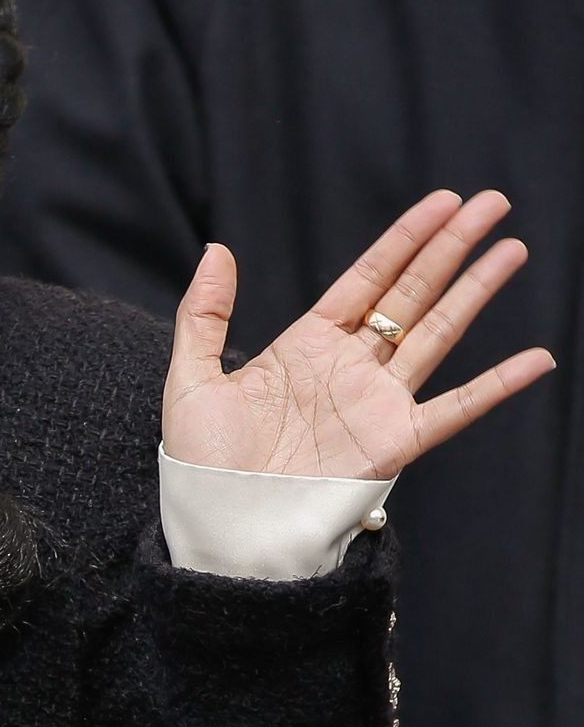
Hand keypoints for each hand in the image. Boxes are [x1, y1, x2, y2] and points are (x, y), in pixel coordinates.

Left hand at [163, 190, 556, 478]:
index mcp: (305, 346)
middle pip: (411, 294)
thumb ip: (204, 314)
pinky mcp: (393, 443)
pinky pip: (454, 408)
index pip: (365, 279)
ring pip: (437, 334)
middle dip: (450, 247)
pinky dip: (496, 385)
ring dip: (475, 292)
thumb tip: (217, 250)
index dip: (404, 240)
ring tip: (511, 249)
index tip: (441, 203)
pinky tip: (535, 359)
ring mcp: (376, 403)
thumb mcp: (192, 377)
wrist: (222, 523)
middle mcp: (349, 367)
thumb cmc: (203, 461)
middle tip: (490, 203)